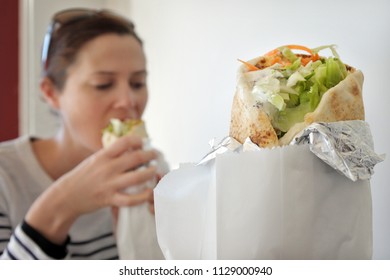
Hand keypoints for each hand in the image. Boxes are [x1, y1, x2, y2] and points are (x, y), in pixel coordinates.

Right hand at [25, 134, 156, 243]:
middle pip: (135, 158)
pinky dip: (142, 196)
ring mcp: (109, 184)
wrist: (66, 196)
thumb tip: (130, 147)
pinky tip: (149, 192)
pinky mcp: (109, 199)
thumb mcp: (94, 160)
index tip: (144, 142)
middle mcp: (107, 168)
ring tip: (154, 171)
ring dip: (150, 173)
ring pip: (137, 177)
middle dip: (150, 155)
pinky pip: (130, 199)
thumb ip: (110, 154)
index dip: (138, 140)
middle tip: (156, 155)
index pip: (124, 142)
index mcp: (103, 156)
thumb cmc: (83, 176)